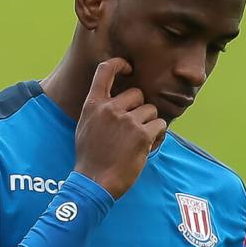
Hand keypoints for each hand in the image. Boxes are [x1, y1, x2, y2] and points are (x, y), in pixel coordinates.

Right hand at [72, 57, 166, 198]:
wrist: (95, 182)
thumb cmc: (90, 157)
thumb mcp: (85, 126)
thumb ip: (98, 109)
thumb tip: (111, 98)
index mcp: (93, 104)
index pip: (105, 69)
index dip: (120, 64)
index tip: (129, 68)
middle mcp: (110, 108)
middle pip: (137, 93)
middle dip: (140, 108)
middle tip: (134, 127)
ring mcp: (127, 121)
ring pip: (151, 110)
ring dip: (150, 124)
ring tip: (140, 140)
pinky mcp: (142, 134)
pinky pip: (160, 124)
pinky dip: (159, 135)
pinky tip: (149, 146)